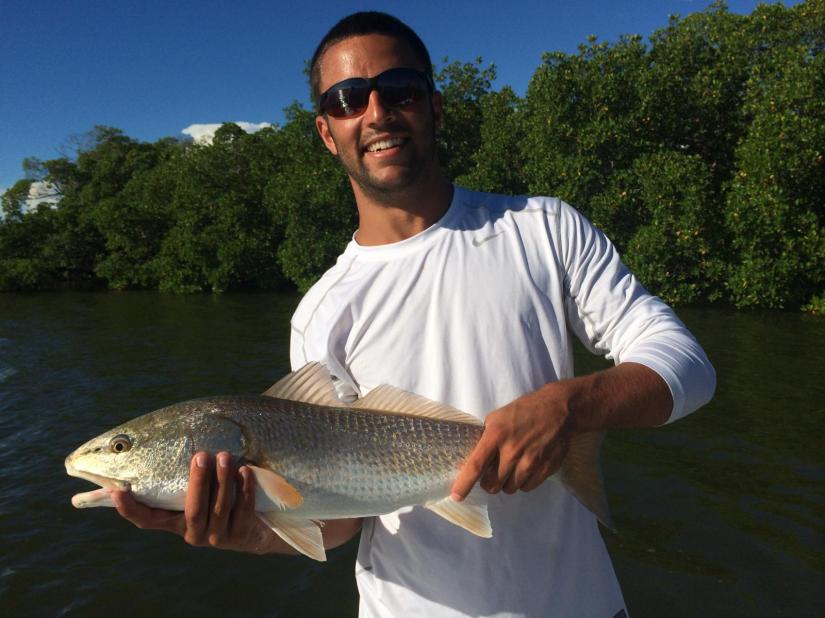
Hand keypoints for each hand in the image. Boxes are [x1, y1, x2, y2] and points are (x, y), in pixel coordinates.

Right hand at [111, 452, 281, 554]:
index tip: (118, 490)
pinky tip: (245, 470)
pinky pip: (243, 511)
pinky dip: (244, 489)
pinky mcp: (241, 536)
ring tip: (224, 456)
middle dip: (197, 482)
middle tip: (200, 455)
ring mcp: (217, 537)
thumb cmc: (220, 492)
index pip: (146, 519)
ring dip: (222, 481)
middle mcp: (192, 532)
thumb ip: (179, 470)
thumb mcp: (198, 483)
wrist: (257, 523)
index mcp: (174, 520)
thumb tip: (157, 436)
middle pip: (192, 510)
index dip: (130, 508)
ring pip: (218, 509)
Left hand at [451, 383, 571, 500]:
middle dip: (489, 482)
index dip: (464, 484)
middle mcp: (512, 451)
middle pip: (492, 484)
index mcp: (496, 435)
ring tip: (513, 466)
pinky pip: (526, 488)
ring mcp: (530, 462)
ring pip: (509, 489)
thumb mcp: (497, 418)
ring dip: (507, 482)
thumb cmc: (523, 411)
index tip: (456, 496)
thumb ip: (485, 439)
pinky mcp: (545, 469)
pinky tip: (526, 468)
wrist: (559, 409)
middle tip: (493, 472)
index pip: (476, 465)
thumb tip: (470, 461)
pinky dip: (523, 482)